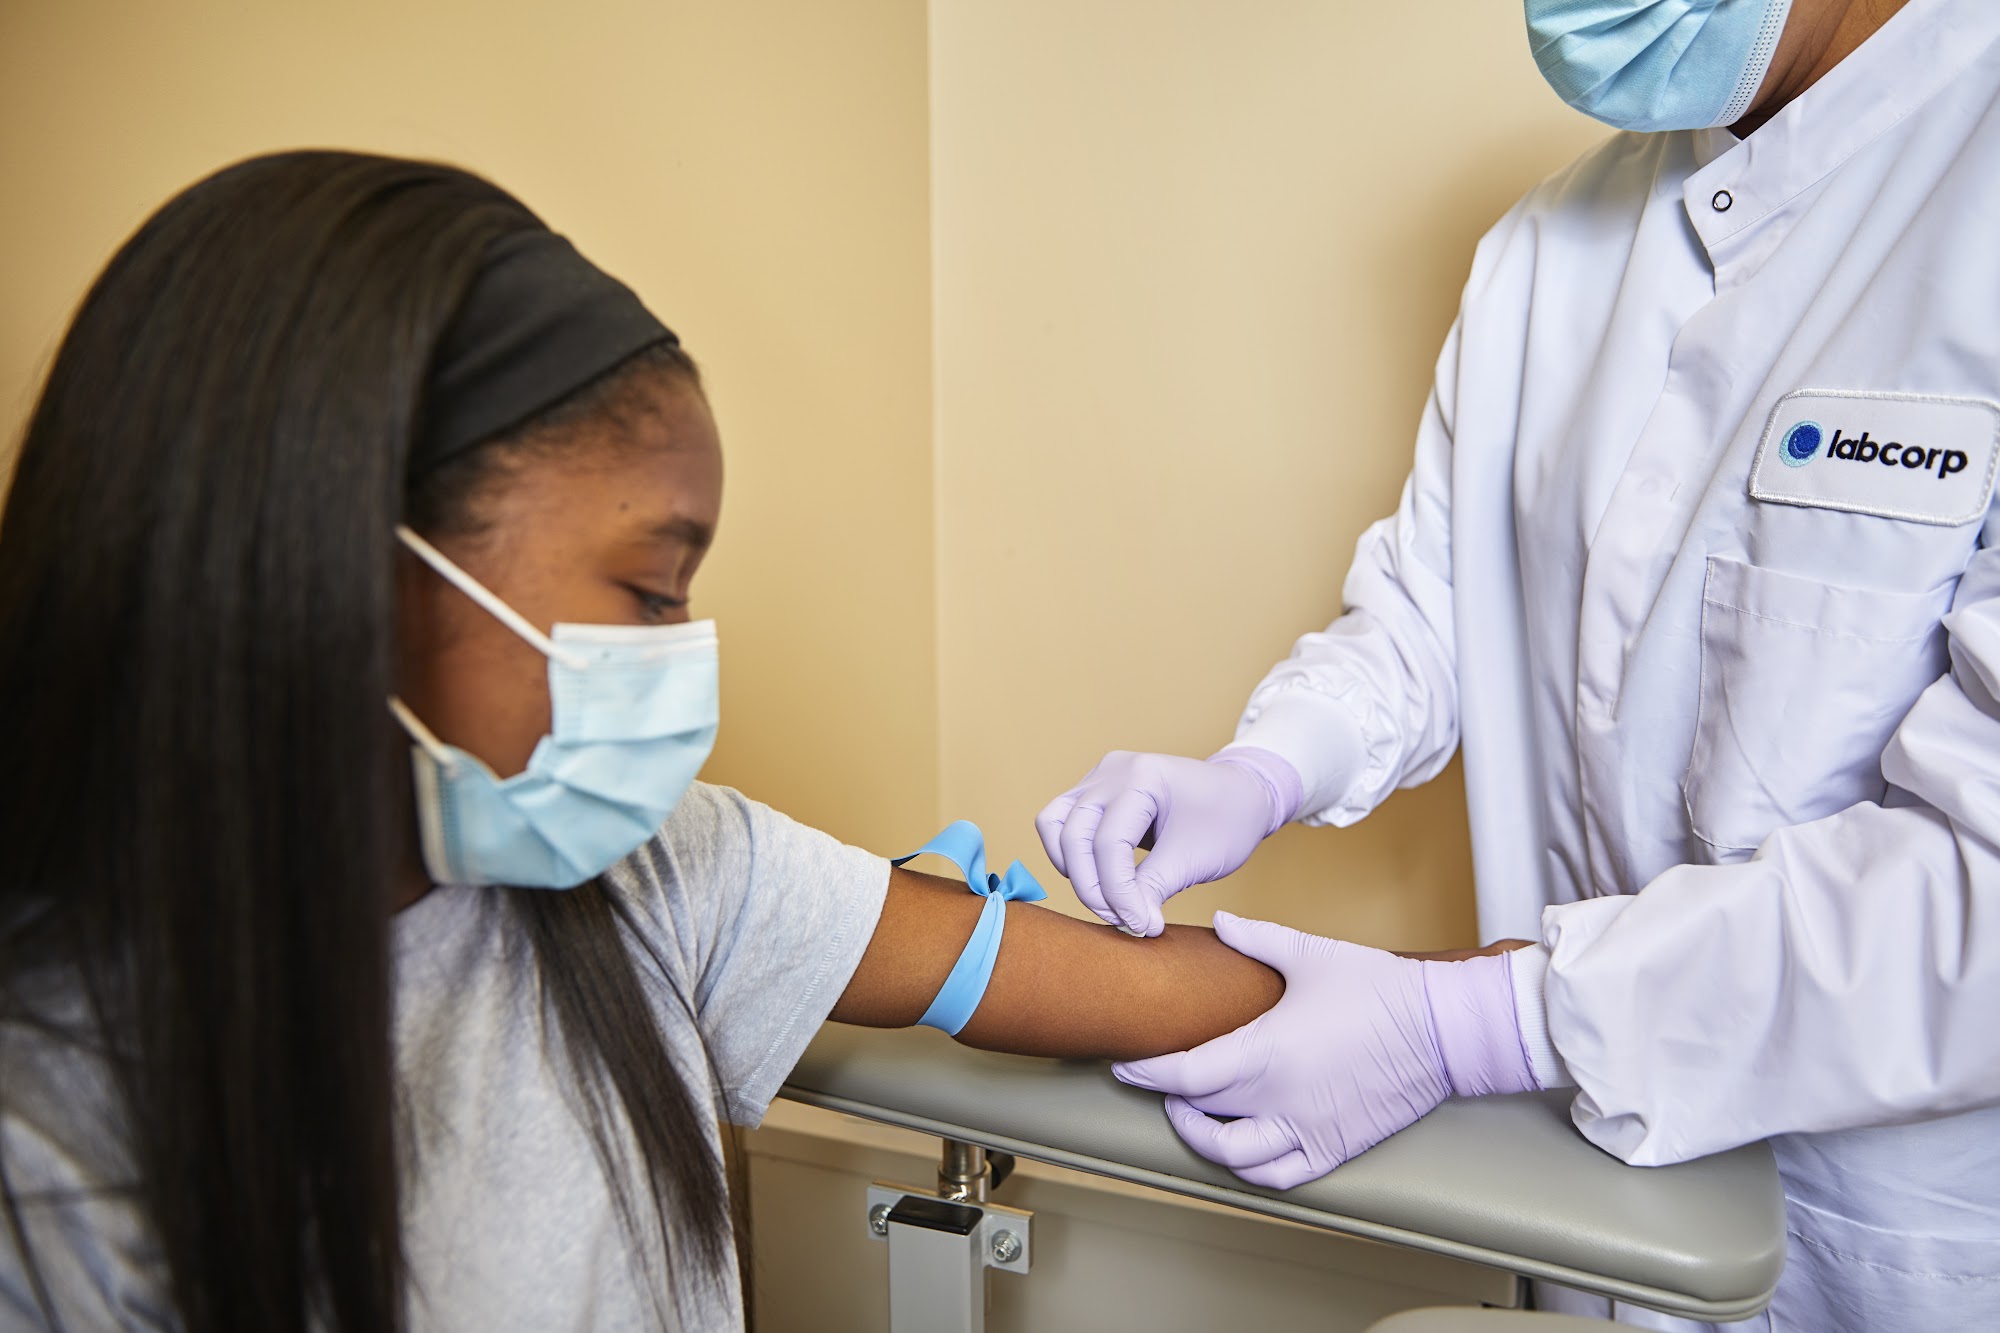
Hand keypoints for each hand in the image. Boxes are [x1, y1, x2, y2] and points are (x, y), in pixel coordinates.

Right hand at [1035, 749, 1299, 936]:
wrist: (1243, 795)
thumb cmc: (1228, 819)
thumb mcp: (1196, 859)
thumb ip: (1155, 889)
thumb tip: (1129, 922)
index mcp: (1143, 776)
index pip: (1109, 843)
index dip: (1118, 892)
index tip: (1141, 926)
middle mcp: (1113, 770)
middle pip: (1074, 836)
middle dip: (1092, 888)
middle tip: (1123, 920)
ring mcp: (1100, 777)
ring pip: (1054, 825)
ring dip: (1073, 870)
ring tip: (1107, 900)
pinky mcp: (1095, 791)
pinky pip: (1062, 822)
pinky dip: (1071, 854)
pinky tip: (1098, 879)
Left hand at [1113, 912, 1536, 1187]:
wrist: (1444, 1029)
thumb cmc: (1378, 988)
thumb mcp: (1309, 953)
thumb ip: (1254, 939)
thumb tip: (1218, 923)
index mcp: (1265, 1052)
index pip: (1183, 1074)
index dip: (1146, 1073)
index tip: (1126, 1065)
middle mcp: (1279, 1100)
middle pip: (1199, 1110)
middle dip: (1169, 1096)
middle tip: (1157, 1078)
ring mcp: (1308, 1130)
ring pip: (1234, 1157)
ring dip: (1202, 1139)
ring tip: (1193, 1115)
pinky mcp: (1335, 1148)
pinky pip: (1280, 1176)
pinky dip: (1252, 1168)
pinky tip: (1243, 1145)